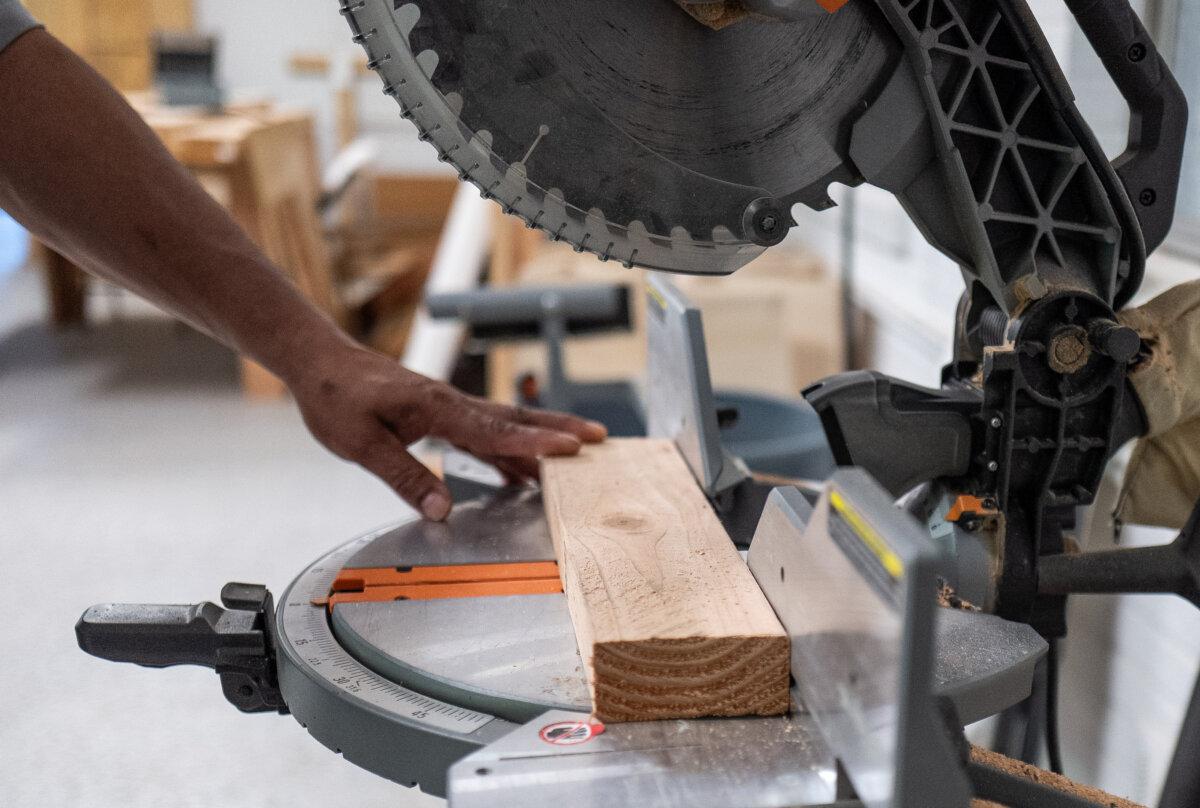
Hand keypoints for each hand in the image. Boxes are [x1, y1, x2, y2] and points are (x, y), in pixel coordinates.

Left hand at [289, 345, 606, 519]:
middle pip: (514, 419)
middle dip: (559, 430)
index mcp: (436, 408)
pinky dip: (509, 449)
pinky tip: (520, 471)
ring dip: (541, 438)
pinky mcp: (440, 414)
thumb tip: (441, 510)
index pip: (494, 430)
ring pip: (505, 424)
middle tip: (598, 438)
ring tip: (577, 454)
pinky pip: (485, 433)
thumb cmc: (336, 397)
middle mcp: (450, 404)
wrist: (320, 363)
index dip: (533, 445)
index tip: (570, 450)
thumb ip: (404, 476)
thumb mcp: (361, 444)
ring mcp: (448, 407)